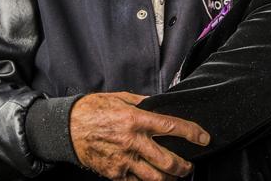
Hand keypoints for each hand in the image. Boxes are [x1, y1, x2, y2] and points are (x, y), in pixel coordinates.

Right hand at [70, 91, 209, 180]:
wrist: (66, 127)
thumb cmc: (92, 110)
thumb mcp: (120, 98)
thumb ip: (142, 103)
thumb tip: (159, 104)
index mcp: (135, 120)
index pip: (171, 127)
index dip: (191, 133)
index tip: (203, 137)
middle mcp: (132, 142)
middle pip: (167, 160)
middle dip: (184, 166)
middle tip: (189, 165)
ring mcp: (123, 160)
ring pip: (155, 178)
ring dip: (170, 178)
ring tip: (176, 176)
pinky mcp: (115, 173)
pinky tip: (153, 178)